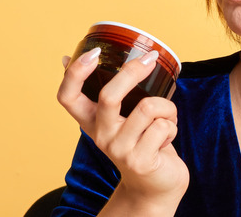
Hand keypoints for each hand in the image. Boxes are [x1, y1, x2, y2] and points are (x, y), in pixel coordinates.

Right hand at [58, 48, 188, 213]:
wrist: (155, 187)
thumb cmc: (141, 143)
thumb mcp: (120, 118)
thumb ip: (104, 94)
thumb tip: (68, 58)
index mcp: (91, 121)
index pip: (67, 97)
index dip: (75, 73)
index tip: (94, 53)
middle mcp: (100, 135)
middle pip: (109, 95)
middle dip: (132, 72)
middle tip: (150, 59)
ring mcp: (119, 150)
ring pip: (148, 107)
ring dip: (168, 107)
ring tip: (168, 118)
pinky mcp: (140, 160)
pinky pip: (163, 126)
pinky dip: (173, 126)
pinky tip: (167, 139)